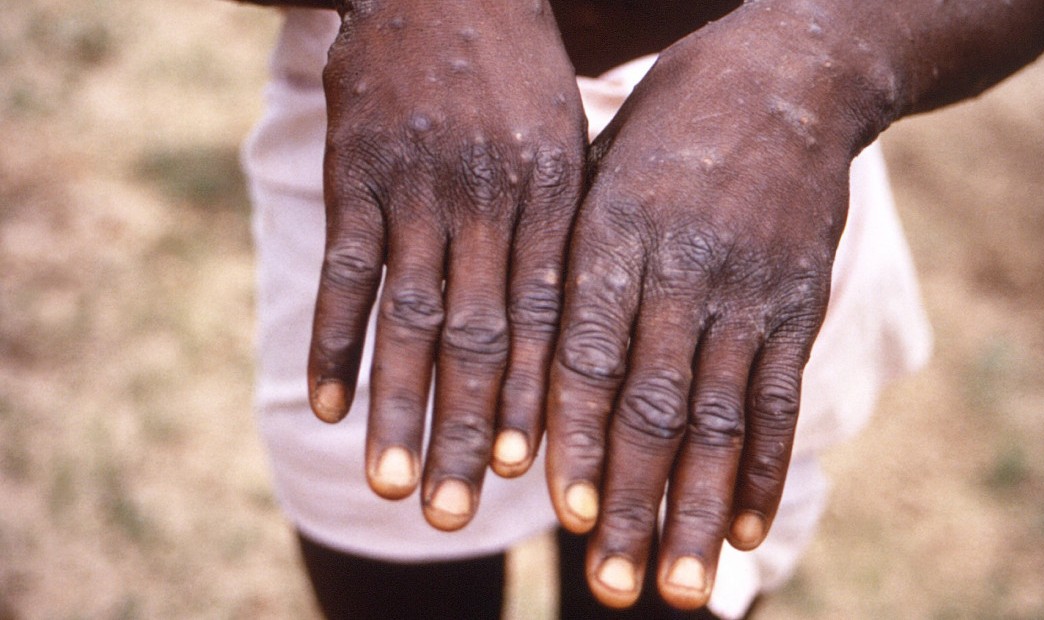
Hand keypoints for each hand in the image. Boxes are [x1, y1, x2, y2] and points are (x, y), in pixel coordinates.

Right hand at [308, 0, 585, 530]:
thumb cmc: (519, 72)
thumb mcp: (568, 139)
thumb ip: (565, 230)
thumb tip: (573, 333)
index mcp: (552, 195)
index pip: (547, 318)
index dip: (537, 400)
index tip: (531, 474)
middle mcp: (489, 199)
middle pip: (480, 336)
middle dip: (470, 430)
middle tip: (459, 513)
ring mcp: (417, 186)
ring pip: (410, 316)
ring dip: (399, 406)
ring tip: (395, 484)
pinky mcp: (356, 171)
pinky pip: (346, 269)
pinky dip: (334, 340)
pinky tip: (325, 404)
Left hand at [544, 4, 887, 608]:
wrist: (789, 74)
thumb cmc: (667, 128)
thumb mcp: (598, 170)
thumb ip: (568, 263)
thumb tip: (525, 368)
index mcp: (614, 232)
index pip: (589, 353)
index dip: (577, 437)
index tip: (563, 514)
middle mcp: (683, 268)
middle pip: (653, 404)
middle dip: (632, 502)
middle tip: (613, 587)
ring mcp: (748, 289)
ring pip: (719, 417)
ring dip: (695, 508)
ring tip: (676, 586)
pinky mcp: (798, 302)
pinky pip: (780, 396)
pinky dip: (762, 467)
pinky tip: (742, 527)